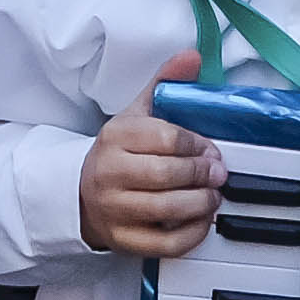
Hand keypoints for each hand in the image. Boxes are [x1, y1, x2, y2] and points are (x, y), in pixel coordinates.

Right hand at [79, 51, 229, 258]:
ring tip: (213, 196)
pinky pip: (165, 244)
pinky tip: (202, 221)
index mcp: (115, 138)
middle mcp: (109, 174)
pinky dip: (192, 234)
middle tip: (218, 173)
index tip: (210, 149)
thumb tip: (191, 55)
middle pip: (166, 175)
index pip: (164, 138)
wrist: (81, 192)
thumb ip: (163, 84)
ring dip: (201, 203)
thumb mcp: (135, 114)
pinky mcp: (124, 240)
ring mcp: (114, 209)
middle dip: (201, 174)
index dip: (196, 144)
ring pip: (167, 210)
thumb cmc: (117, 153)